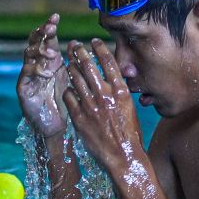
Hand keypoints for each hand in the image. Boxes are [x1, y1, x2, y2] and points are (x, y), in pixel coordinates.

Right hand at [17, 15, 68, 137]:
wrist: (56, 125)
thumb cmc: (66, 101)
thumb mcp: (72, 77)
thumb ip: (73, 61)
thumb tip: (79, 43)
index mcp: (49, 60)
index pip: (46, 38)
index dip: (49, 26)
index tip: (56, 16)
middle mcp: (37, 64)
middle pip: (34, 42)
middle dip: (42, 33)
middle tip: (50, 27)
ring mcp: (28, 75)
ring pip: (28, 54)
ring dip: (39, 50)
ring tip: (52, 53)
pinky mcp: (23, 88)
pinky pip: (26, 74)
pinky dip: (35, 70)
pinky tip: (46, 71)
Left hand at [61, 40, 142, 173]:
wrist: (123, 157)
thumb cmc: (130, 134)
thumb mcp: (130, 108)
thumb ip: (120, 92)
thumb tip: (114, 79)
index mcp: (120, 91)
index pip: (108, 62)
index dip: (99, 49)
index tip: (93, 41)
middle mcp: (104, 95)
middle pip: (88, 66)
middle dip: (79, 52)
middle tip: (73, 45)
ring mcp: (90, 106)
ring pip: (75, 79)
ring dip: (71, 68)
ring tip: (68, 62)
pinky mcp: (79, 118)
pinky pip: (68, 98)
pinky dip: (68, 91)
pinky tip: (67, 89)